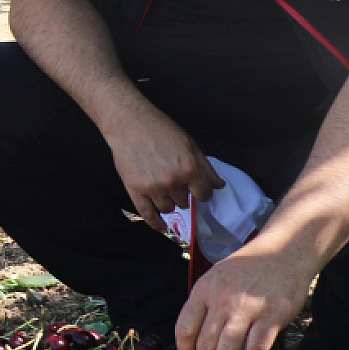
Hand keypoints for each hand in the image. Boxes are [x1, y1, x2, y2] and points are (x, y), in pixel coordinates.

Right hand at [102, 105, 223, 227]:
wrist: (129, 123)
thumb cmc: (161, 129)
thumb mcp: (189, 143)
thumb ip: (205, 167)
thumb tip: (219, 185)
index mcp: (189, 169)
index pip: (204, 195)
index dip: (202, 192)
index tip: (197, 189)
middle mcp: (173, 182)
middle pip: (185, 202)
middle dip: (182, 193)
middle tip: (174, 180)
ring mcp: (153, 189)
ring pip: (168, 209)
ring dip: (169, 202)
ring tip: (163, 189)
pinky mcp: (136, 191)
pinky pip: (148, 215)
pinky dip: (156, 223)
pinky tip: (162, 226)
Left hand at [175, 241, 315, 349]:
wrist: (282, 253)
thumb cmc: (247, 269)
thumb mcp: (216, 278)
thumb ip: (205, 304)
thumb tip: (194, 341)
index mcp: (204, 291)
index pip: (184, 330)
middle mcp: (222, 300)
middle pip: (204, 345)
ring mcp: (247, 308)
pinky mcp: (272, 316)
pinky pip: (256, 348)